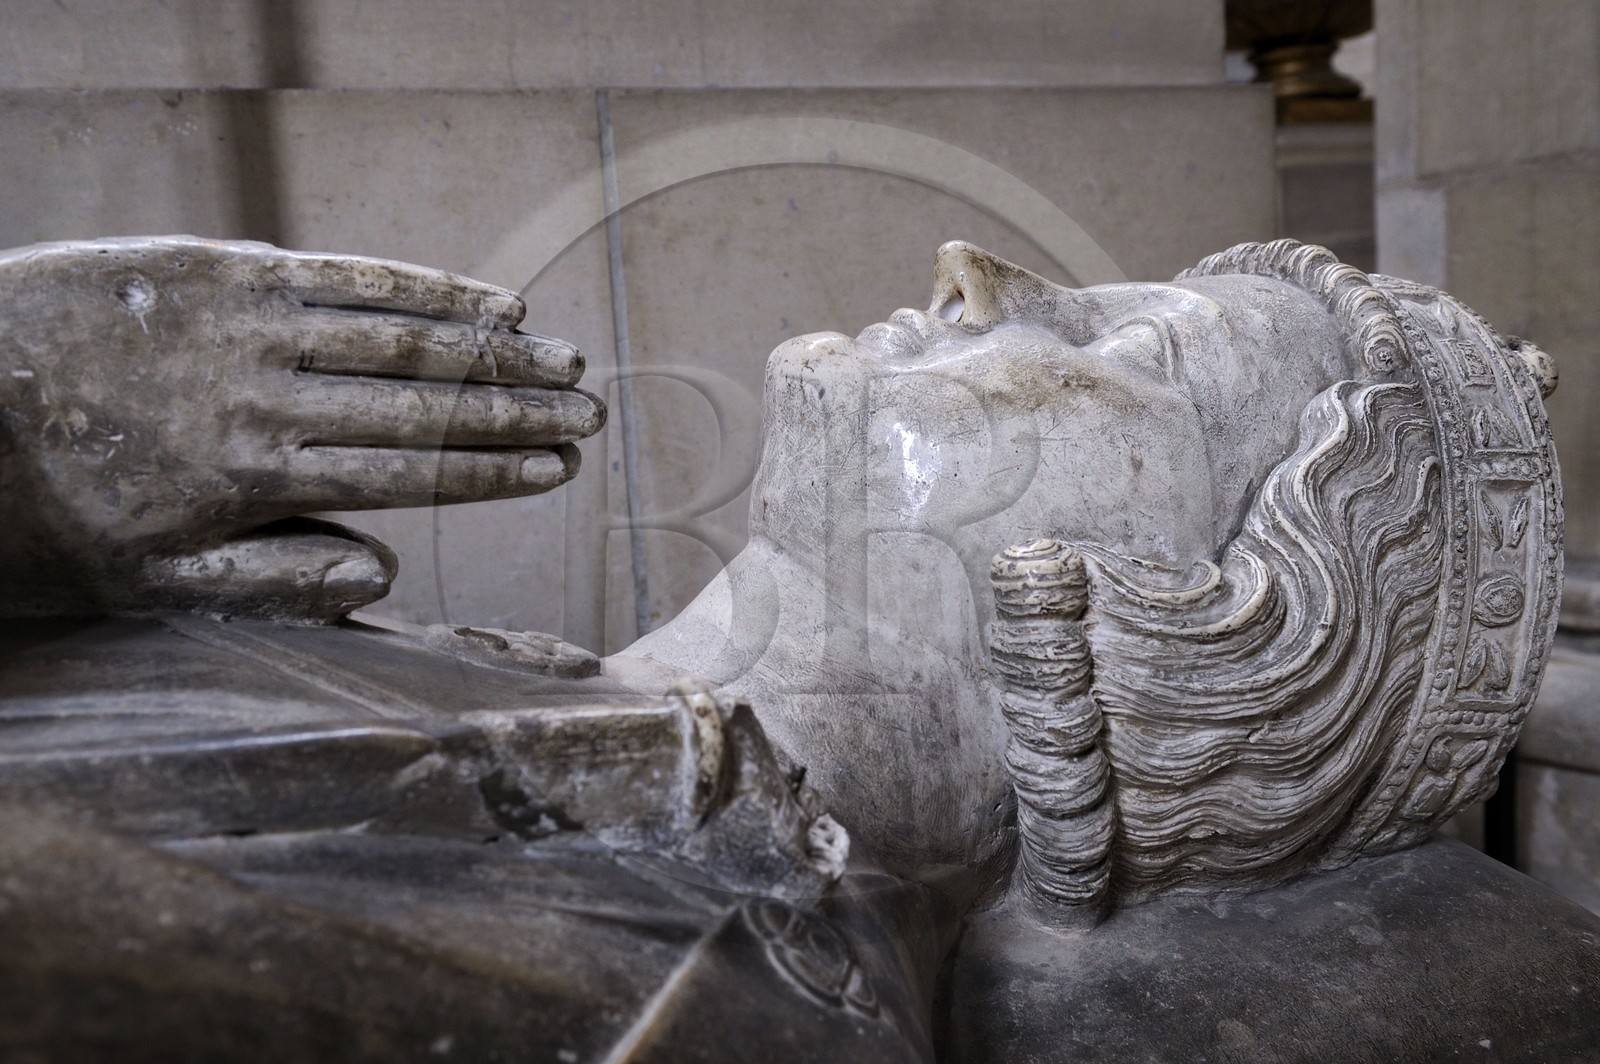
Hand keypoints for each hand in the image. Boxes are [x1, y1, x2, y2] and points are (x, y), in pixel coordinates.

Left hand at [0, 236, 604, 618]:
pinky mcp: (220, 268)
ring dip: (492, 351)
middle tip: (592, 416)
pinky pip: (344, 276)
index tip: (560, 472)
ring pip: (398, 340)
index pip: (406, 473)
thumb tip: (385, 574)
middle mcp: (267, 399)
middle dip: (518, 413)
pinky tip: (488, 298)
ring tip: (563, 359)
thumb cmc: (43, 509)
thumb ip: (269, 578)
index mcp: (255, 479)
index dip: (492, 472)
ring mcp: (247, 326)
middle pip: (422, 405)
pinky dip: (424, 287)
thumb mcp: (143, 579)